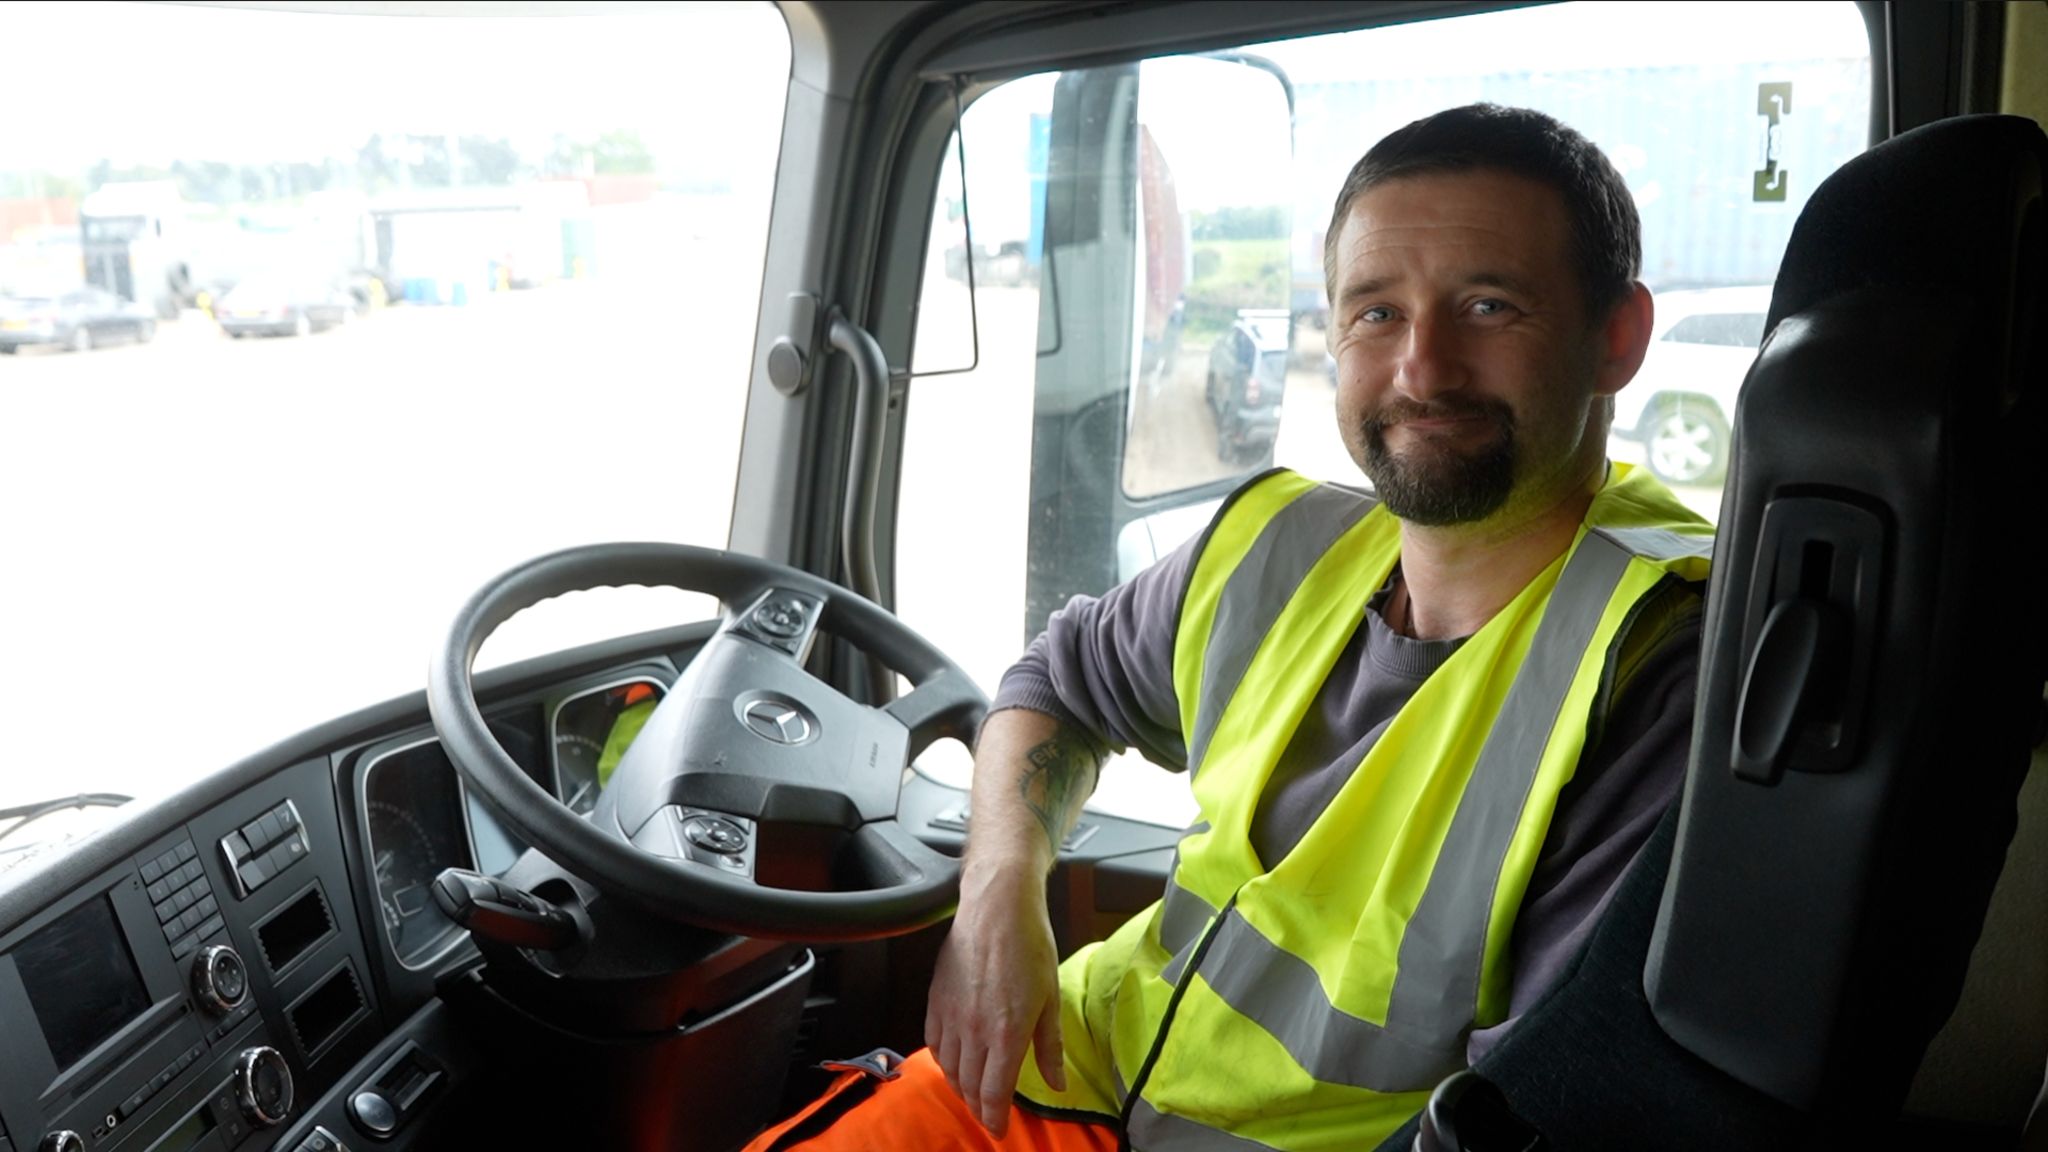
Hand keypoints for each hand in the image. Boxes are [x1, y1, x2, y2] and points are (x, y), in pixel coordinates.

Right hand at [925, 861, 1067, 1136]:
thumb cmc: (1030, 946)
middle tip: (988, 1115)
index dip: (995, 1117)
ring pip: (949, 1068)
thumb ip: (1049, 1047)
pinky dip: (942, 1062)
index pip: (993, 1093)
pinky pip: (934, 1043)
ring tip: (972, 1094)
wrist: (996, 908)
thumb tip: (1056, 1084)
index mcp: (1007, 1034)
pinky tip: (952, 1064)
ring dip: (960, 1088)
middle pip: (969, 1086)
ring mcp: (951, 1015)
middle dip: (979, 1107)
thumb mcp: (1050, 998)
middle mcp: (975, 1030)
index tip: (999, 1130)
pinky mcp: (935, 1000)